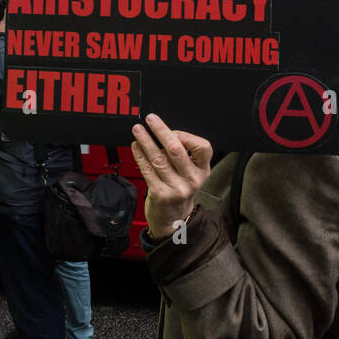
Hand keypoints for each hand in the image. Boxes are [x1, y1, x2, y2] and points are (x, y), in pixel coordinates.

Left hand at [131, 113, 213, 239]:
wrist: (174, 218)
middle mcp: (192, 179)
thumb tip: (163, 132)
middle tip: (150, 119)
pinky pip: (147, 170)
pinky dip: (140, 156)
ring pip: (158, 158)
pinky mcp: (160, 194)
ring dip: (146, 141)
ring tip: (137, 130)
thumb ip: (184, 155)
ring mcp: (176, 188)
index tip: (173, 130)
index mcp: (203, 170)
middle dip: (161, 131)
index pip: (203, 147)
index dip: (186, 136)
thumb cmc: (180, 189)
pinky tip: (135, 147)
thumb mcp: (191, 173)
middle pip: (176, 149)